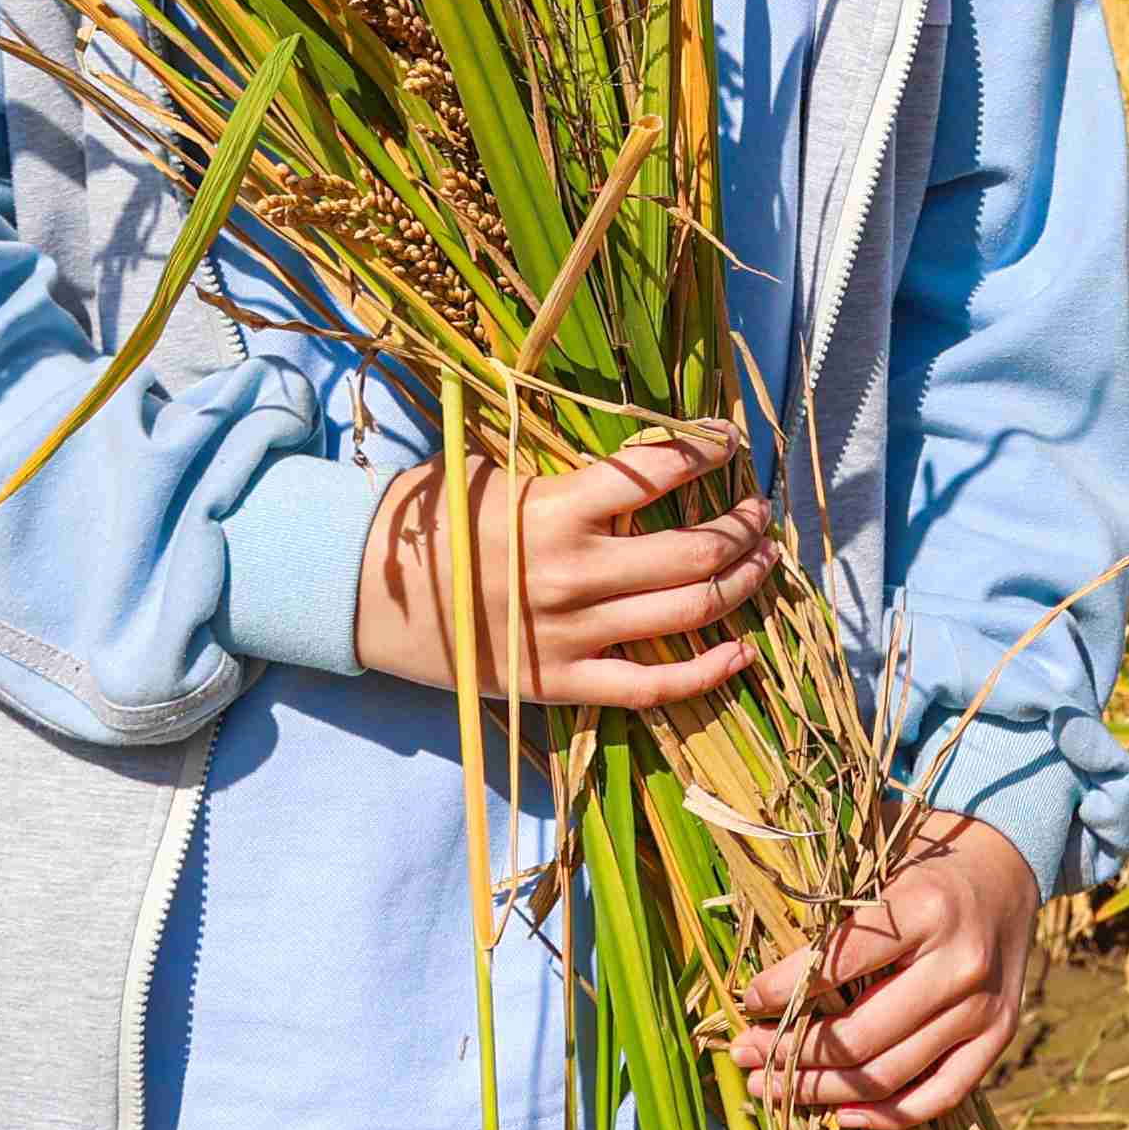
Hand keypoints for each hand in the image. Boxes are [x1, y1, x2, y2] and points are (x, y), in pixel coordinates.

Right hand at [348, 424, 776, 712]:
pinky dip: (708, 672)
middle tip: (759, 511)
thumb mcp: (496, 473)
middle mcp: (576, 571)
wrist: (365, 595)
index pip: (659, 470)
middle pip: (694, 549)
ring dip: (741, 583)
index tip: (732, 442)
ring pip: (689, 611)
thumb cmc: (433, 523)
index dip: (708, 450)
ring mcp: (573, 633)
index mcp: (558, 508)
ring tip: (763, 559)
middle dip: (743, 526)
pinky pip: (653, 687)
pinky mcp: (561, 682)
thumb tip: (642, 455)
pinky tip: (742, 652)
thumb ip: (568, 473)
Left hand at [729, 814, 1042, 1129]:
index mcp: (925, 908)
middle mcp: (959, 963)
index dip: (782, 992)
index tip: (748, 1002)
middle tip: (745, 1054)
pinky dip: (887, 1116)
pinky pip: (941, 1095)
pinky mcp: (1000, 1036)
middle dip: (790, 1054)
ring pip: (890, 1074)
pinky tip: (841, 1115)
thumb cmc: (924, 861)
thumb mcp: (878, 857)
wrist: (1006, 866)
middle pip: (859, 1037)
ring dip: (820, 1091)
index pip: (837, 966)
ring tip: (772, 1086)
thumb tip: (760, 967)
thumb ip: (828, 903)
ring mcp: (983, 1007)